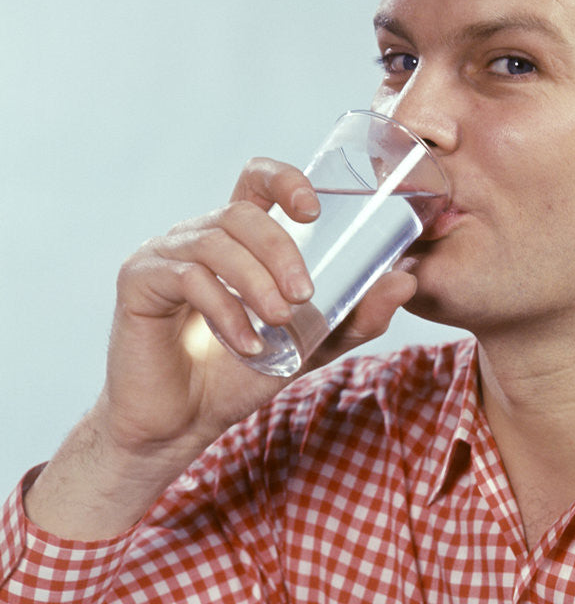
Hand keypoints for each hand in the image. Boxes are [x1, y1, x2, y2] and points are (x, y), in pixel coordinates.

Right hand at [26, 158, 416, 537]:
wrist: (184, 423)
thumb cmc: (241, 374)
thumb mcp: (312, 344)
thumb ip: (355, 315)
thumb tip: (406, 280)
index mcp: (240, 238)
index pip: (258, 181)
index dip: (285, 180)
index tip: (312, 209)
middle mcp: (201, 235)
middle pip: (243, 211)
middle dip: (282, 249)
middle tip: (306, 294)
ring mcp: (166, 254)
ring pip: (216, 240)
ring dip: (257, 280)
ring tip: (280, 321)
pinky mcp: (139, 280)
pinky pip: (187, 277)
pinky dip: (225, 310)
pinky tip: (247, 344)